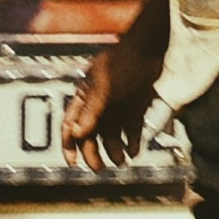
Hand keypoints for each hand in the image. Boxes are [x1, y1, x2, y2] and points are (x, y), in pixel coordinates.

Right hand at [70, 35, 147, 170]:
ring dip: (114, 150)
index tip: (73, 163)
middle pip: (90, 136)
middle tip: (101, 168)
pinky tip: (135, 152)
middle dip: (93, 154)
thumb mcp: (105, 88)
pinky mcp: (134, 108)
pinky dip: (132, 142)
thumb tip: (76, 134)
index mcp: (85, 98)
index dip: (69, 145)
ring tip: (122, 161)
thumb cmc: (122, 64)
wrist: (150, 49)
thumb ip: (91, 111)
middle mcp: (99, 106)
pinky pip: (131, 130)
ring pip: (112, 136)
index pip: (70, 125)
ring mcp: (117, 108)